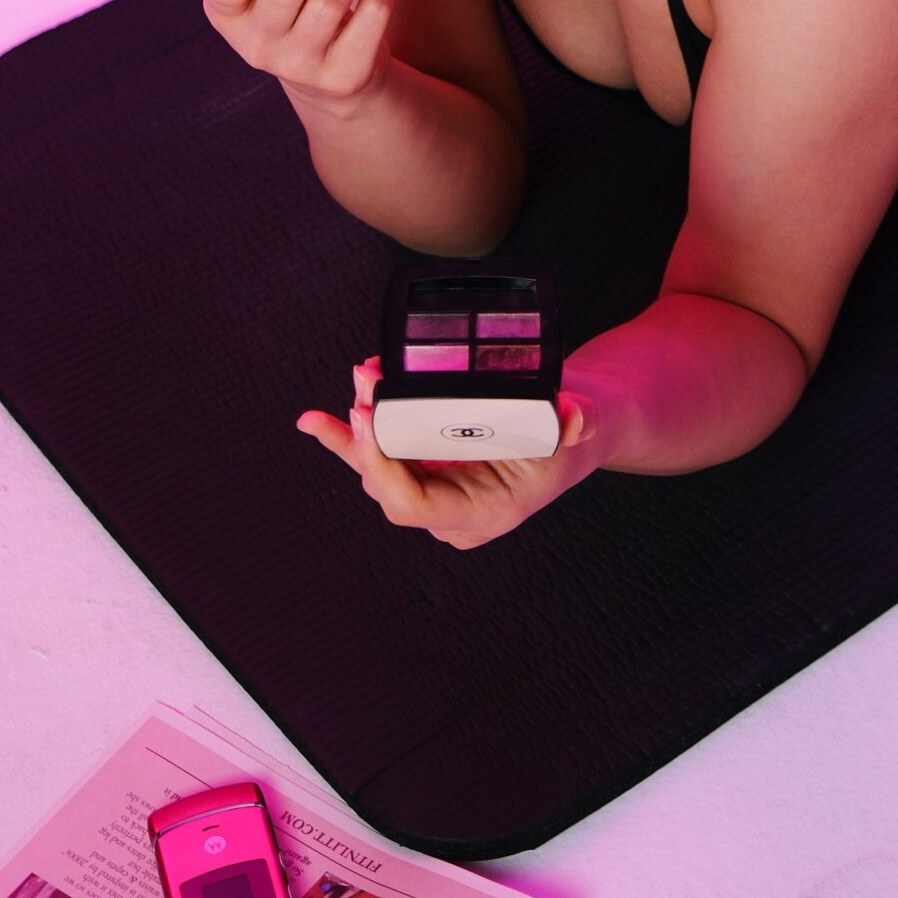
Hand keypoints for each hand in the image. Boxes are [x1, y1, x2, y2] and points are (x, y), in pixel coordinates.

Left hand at [297, 358, 606, 546]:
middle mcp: (453, 511)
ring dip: (355, 434)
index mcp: (485, 512)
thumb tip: (574, 416)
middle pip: (389, 486)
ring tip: (331, 402)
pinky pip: (381, 460)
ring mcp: (437, 492)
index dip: (385, 469)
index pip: (416, 506)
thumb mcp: (582, 425)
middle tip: (362, 385)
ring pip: (378, 473)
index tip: (371, 421)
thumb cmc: (574, 432)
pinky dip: (350, 440)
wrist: (572, 431)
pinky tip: (316, 423)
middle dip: (366, 439)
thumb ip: (576, 424)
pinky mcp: (427, 469)